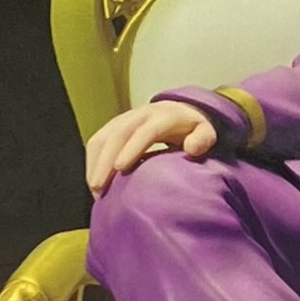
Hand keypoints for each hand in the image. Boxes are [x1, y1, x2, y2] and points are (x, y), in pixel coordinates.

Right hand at [85, 100, 219, 195]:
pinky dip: (93, 160)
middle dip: (104, 159)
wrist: (182, 111)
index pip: (144, 130)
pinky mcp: (115, 126)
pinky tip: (94, 181)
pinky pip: (98, 140)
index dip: (131, 147)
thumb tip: (191, 149)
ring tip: (94, 188)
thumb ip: (203, 139)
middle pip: (117, 133)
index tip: (120, 167)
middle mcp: (140, 114)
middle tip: (99, 187)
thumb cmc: (194, 129)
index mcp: (163, 116)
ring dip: (95, 161)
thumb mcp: (206, 132)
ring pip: (103, 136)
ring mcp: (125, 119)